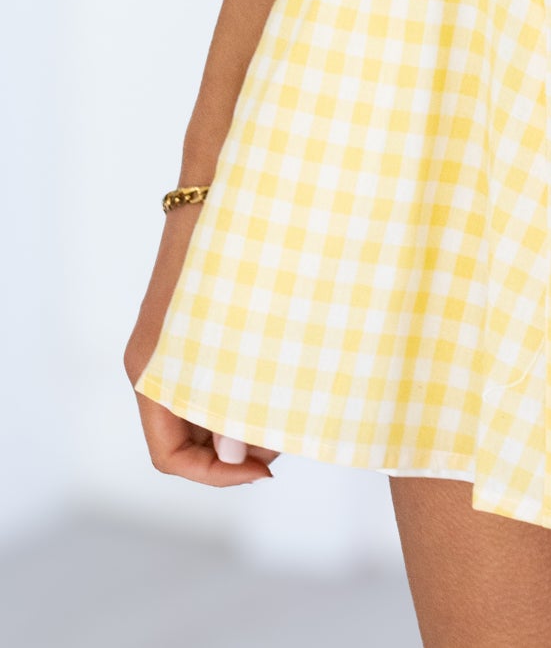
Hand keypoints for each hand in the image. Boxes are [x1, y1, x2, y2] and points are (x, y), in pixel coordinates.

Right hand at [123, 200, 280, 485]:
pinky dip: (243, 386)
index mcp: (151, 371)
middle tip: (290, 433)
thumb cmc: (237, 246)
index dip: (216, 476)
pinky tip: (283, 373)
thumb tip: (236, 456)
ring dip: (242, 416)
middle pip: (187, 436)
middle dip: (237, 448)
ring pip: (202, 406)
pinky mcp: (195, 323)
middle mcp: (154, 362)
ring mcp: (173, 342)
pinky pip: (211, 374)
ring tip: (292, 403)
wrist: (226, 180)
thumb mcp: (238, 330)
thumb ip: (233, 396)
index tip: (268, 468)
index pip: (168, 457)